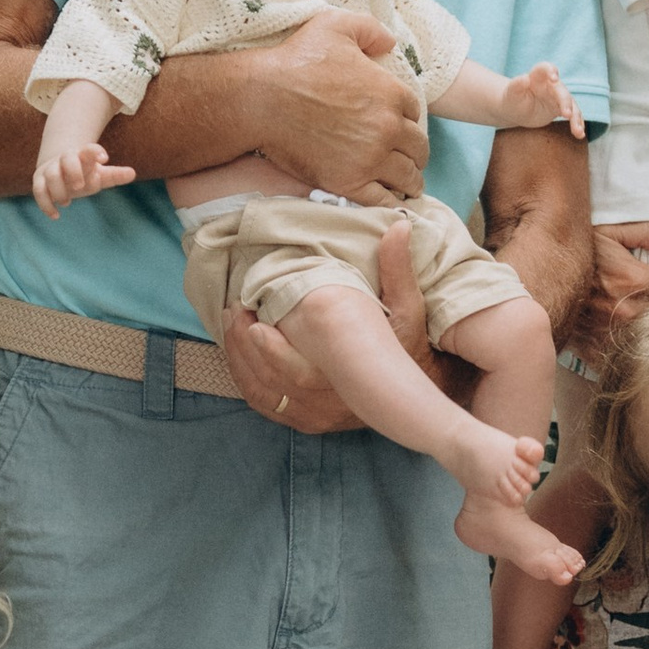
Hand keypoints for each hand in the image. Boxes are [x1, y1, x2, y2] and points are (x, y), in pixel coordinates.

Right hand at [34, 140, 134, 216]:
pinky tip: (55, 215)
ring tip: (67, 202)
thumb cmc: (84, 173)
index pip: (89, 149)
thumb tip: (132, 173)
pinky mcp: (40, 181)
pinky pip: (38, 190)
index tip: (105, 158)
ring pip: (51, 175)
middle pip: (67, 159)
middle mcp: (65, 160)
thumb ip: (115, 175)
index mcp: (82, 156)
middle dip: (73, 171)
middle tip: (79, 187)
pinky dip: (45, 204)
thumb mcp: (100, 174)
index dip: (95, 152)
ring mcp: (51, 169)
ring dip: (59, 190)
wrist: (59, 168)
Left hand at [222, 217, 436, 433]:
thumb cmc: (410, 349)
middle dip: (244, 347)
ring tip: (231, 324)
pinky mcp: (307, 422)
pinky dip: (246, 380)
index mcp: (351, 380)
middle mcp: (329, 405)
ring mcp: (316, 417)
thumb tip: (398, 226)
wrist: (416, 396)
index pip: (301, 375)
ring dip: (239, 361)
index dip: (273, 352)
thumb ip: (398, 270)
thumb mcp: (409, 309)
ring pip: (263, 394)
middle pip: (273, 382)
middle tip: (233, 312)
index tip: (255, 321)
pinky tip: (237, 355)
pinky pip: (267, 406)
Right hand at [248, 10, 428, 200]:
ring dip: (409, 180)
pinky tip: (390, 201)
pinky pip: (383, 200)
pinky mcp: (349, 182)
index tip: (400, 126)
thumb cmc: (295, 60)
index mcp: (391, 93)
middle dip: (415, 152)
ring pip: (407, 176)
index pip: (416, 113)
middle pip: (418, 147)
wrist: (261, 99)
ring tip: (406, 184)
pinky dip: (390, 202)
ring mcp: (370, 158)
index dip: (408, 119)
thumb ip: (369, 29)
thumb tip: (390, 42)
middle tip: (409, 159)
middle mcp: (388, 127)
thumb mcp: (335, 26)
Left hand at [496, 62, 583, 139]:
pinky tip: (579, 134)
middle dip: (565, 101)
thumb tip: (524, 79)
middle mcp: (551, 84)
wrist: (516, 110)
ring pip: (571, 104)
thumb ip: (516, 85)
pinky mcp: (562, 108)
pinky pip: (573, 115)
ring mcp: (558, 96)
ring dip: (576, 117)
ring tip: (577, 131)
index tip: (554, 77)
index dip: (550, 71)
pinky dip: (577, 124)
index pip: (545, 69)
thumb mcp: (511, 94)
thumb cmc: (512, 99)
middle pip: (561, 90)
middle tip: (566, 114)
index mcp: (537, 76)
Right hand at [567, 220, 648, 363]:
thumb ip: (647, 232)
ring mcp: (606, 330)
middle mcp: (623, 310)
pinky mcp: (589, 343)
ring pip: (645, 340)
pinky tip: (629, 342)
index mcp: (633, 280)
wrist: (536, 269)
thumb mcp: (612, 229)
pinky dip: (624, 351)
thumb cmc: (577, 248)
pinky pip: (614, 355)